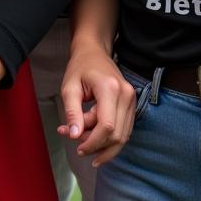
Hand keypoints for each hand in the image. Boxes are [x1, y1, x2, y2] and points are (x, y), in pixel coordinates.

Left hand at [58, 43, 135, 166]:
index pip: (107, 126)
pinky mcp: (132, 104)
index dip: (93, 142)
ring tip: (84, 142)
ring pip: (122, 136)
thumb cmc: (80, 67)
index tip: (79, 148)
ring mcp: (131, 100)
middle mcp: (125, 95)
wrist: (94, 51)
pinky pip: (124, 130)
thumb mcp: (69, 87)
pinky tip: (96, 140)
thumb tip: (74, 136)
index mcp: (109, 88)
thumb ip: (72, 112)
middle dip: (96, 144)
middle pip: (116, 134)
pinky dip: (110, 138)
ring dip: (103, 145)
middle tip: (77, 144)